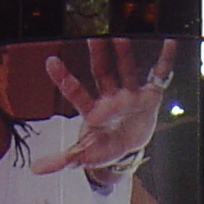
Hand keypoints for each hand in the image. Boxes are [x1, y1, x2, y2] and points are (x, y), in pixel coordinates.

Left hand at [32, 39, 177, 174]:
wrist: (128, 150)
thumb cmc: (103, 147)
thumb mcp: (84, 156)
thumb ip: (63, 159)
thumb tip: (35, 169)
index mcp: (93, 110)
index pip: (75, 92)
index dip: (64, 78)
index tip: (50, 62)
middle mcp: (110, 98)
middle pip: (102, 72)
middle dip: (97, 54)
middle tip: (92, 34)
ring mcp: (130, 95)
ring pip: (126, 70)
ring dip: (124, 53)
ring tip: (121, 34)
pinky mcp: (150, 96)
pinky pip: (158, 76)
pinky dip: (165, 60)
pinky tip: (168, 43)